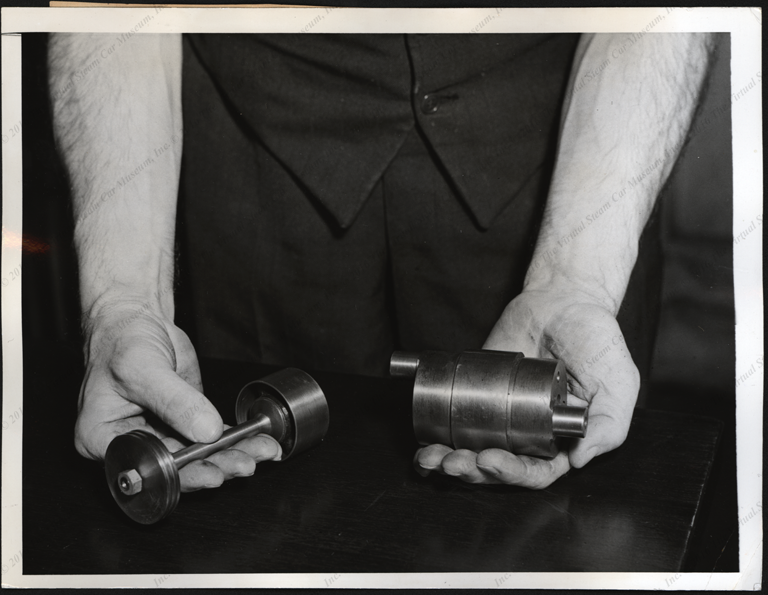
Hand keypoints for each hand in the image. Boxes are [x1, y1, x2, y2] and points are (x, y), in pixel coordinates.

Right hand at [76, 302, 280, 491]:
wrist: (137, 322)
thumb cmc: (121, 341)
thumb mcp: (143, 369)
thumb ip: (175, 401)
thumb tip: (207, 430)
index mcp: (104, 439)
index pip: (146, 469)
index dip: (181, 476)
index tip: (212, 473)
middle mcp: (134, 444)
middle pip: (177, 469)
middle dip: (216, 467)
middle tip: (244, 463)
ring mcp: (161, 435)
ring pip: (199, 456)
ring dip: (231, 455)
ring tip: (260, 451)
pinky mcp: (184, 423)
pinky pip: (210, 438)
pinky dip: (235, 440)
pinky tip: (257, 442)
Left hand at [413, 289, 638, 487]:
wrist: (562, 297)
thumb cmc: (596, 339)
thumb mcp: (618, 381)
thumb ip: (609, 423)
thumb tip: (582, 459)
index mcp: (560, 441)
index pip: (535, 473)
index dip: (511, 474)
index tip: (490, 459)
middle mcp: (528, 434)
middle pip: (495, 468)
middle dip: (472, 471)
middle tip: (454, 461)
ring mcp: (500, 416)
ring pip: (470, 452)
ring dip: (448, 462)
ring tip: (431, 457)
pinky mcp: (476, 394)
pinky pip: (453, 422)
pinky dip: (436, 438)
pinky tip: (423, 443)